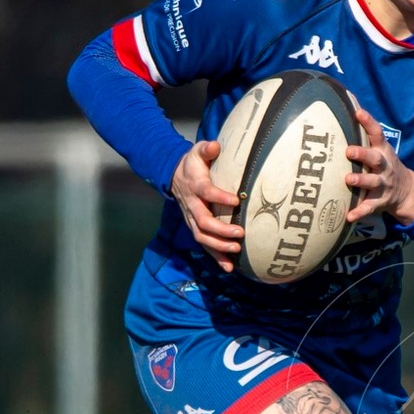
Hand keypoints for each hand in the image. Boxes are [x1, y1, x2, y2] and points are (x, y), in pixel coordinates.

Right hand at [169, 139, 244, 271]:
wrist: (173, 176)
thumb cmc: (192, 164)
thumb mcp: (196, 152)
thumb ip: (206, 149)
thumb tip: (215, 145)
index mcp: (194, 186)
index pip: (206, 192)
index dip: (219, 197)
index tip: (236, 201)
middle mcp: (191, 205)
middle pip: (203, 222)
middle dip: (221, 230)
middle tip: (240, 233)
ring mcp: (192, 219)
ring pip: (202, 237)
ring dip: (218, 247)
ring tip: (236, 251)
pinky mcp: (195, 227)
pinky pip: (204, 245)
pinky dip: (216, 258)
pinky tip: (230, 268)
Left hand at [346, 106, 413, 226]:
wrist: (407, 191)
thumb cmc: (384, 166)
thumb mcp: (380, 150)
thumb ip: (366, 136)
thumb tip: (348, 109)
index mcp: (383, 152)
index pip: (377, 134)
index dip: (369, 122)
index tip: (358, 111)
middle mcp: (384, 167)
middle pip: (375, 159)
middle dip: (363, 154)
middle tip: (349, 151)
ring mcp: (383, 185)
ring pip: (372, 183)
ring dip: (360, 181)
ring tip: (348, 179)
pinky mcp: (380, 201)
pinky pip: (369, 207)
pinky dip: (359, 212)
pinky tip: (348, 216)